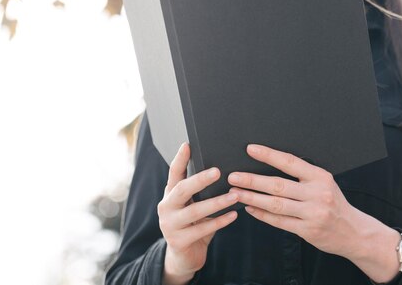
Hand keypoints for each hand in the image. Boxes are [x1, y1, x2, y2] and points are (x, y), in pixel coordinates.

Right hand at [157, 142, 238, 284]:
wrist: (184, 257)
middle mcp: (166, 207)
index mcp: (170, 195)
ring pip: (195, 211)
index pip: (174, 173)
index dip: (180, 159)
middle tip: (218, 171)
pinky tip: (234, 215)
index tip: (187, 144)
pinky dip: (220, 221)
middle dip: (200, 179)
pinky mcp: (178, 241)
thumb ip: (201, 192)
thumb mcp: (194, 205)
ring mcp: (170, 225)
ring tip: (235, 195)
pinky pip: (202, 229)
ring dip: (217, 202)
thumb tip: (225, 171)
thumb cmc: (194, 225)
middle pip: (182, 189)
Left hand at [227, 143, 363, 258]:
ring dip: (252, 198)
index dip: (269, 155)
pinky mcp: (307, 230)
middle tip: (233, 176)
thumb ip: (303, 176)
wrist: (354, 232)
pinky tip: (250, 208)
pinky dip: (262, 215)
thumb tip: (272, 166)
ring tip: (235, 193)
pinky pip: (280, 221)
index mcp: (320, 177)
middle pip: (278, 185)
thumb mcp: (325, 183)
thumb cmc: (334, 204)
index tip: (250, 149)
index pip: (290, 162)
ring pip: (276, 204)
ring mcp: (312, 213)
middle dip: (252, 180)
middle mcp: (317, 193)